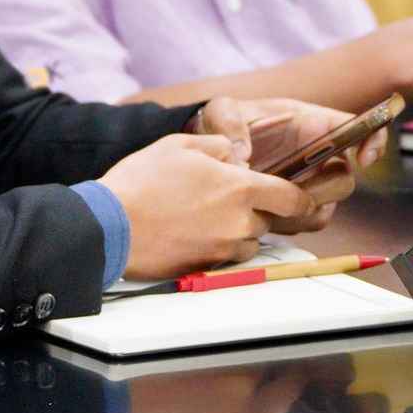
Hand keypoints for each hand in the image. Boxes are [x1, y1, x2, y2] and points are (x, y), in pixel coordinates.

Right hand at [100, 129, 316, 278]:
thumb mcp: (181, 144)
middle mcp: (239, 223)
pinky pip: (223, 257)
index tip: (304, 199)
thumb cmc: (142, 181)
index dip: (302, 199)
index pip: (291, 199)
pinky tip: (189, 232)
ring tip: (201, 214)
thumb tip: (235, 155)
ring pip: (246, 242)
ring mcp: (222, 250)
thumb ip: (218, 145)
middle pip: (266, 220)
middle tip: (222, 197)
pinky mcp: (203, 268)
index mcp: (240, 189)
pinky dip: (215, 246)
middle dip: (253, 209)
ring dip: (236, 230)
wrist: (108, 226)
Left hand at [198, 96, 378, 230]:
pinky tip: (261, 214)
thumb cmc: (223, 123)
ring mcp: (306, 184)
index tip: (365, 160)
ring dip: (301, 213)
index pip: (357, 127)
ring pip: (324, 208)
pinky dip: (288, 225)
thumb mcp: (221, 111)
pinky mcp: (291, 207)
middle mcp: (316, 156)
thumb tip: (242, 156)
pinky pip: (303, 224)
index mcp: (311, 124)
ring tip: (269, 205)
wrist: (208, 149)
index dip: (372, 140)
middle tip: (293, 194)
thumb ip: (229, 124)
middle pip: (344, 180)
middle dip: (323, 192)